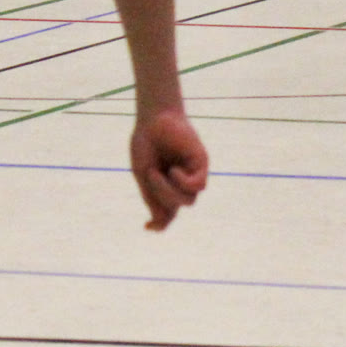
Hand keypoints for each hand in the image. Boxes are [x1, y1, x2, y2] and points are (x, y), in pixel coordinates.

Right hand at [129, 107, 208, 230]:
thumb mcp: (143, 174)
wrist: (153, 118)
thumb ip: (152, 198)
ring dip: (169, 192)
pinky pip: (198, 186)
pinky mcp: (201, 164)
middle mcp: (180, 184)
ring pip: (189, 201)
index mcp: (165, 188)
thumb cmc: (146, 144)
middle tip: (151, 176)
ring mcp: (192, 175)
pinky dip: (183, 182)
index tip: (147, 227)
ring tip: (157, 172)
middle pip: (176, 208)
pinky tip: (174, 170)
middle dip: (161, 198)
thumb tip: (160, 224)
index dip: (160, 225)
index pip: (168, 214)